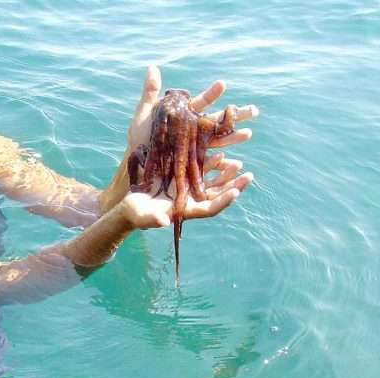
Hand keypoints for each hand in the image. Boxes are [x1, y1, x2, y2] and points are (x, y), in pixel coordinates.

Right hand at [118, 152, 253, 228]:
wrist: (130, 205)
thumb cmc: (136, 214)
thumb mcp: (142, 216)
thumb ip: (153, 219)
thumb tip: (164, 222)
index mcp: (186, 212)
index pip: (209, 208)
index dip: (223, 202)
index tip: (236, 193)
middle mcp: (191, 201)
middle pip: (217, 196)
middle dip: (234, 187)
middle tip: (249, 176)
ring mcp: (189, 190)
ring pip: (213, 184)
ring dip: (226, 175)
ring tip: (240, 165)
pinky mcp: (183, 179)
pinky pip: (201, 172)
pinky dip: (212, 165)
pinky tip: (221, 154)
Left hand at [126, 65, 258, 151]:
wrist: (135, 164)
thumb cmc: (138, 139)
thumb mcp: (143, 114)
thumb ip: (150, 92)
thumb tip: (153, 67)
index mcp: (184, 116)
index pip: (202, 103)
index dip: (212, 94)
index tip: (222, 83)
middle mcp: (193, 131)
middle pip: (218, 121)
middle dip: (236, 116)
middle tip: (255, 110)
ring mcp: (194, 147)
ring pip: (218, 141)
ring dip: (233, 137)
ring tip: (248, 133)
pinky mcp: (193, 165)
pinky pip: (210, 164)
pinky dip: (222, 163)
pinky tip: (234, 163)